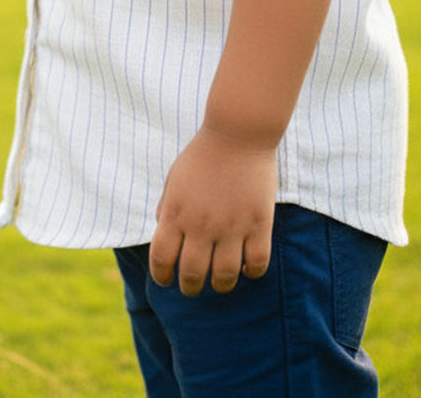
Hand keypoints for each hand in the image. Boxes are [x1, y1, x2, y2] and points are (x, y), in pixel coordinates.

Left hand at [148, 125, 276, 296]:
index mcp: (176, 214)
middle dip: (190, 287)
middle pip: (192, 276)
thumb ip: (167, 208)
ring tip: (221, 281)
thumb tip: (163, 233)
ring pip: (225, 277)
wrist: (238, 132)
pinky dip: (252, 272)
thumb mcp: (174, 178)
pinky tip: (247, 267)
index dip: (162, 276)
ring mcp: (231, 227)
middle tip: (194, 285)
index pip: (162, 260)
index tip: (166, 279)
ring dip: (221, 285)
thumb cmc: (203, 153)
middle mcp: (201, 226)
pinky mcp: (258, 224)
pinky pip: (257, 263)